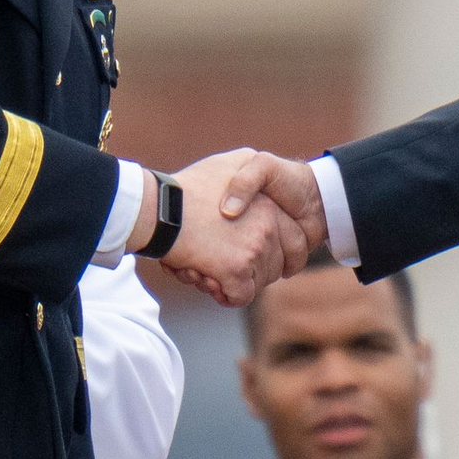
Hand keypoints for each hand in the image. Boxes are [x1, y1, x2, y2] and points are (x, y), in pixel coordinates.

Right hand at [158, 149, 309, 306]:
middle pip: (276, 268)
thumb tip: (261, 188)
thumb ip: (253, 175)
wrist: (159, 208)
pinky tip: (207, 280)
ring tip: (208, 267)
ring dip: (234, 282)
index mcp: (271, 207)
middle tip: (224, 263)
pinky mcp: (236, 269)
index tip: (260, 259)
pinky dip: (225, 295)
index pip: (298, 244)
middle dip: (253, 271)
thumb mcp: (233, 162)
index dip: (280, 256)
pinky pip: (241, 296)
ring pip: (258, 283)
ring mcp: (254, 249)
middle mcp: (269, 227)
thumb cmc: (189, 187)